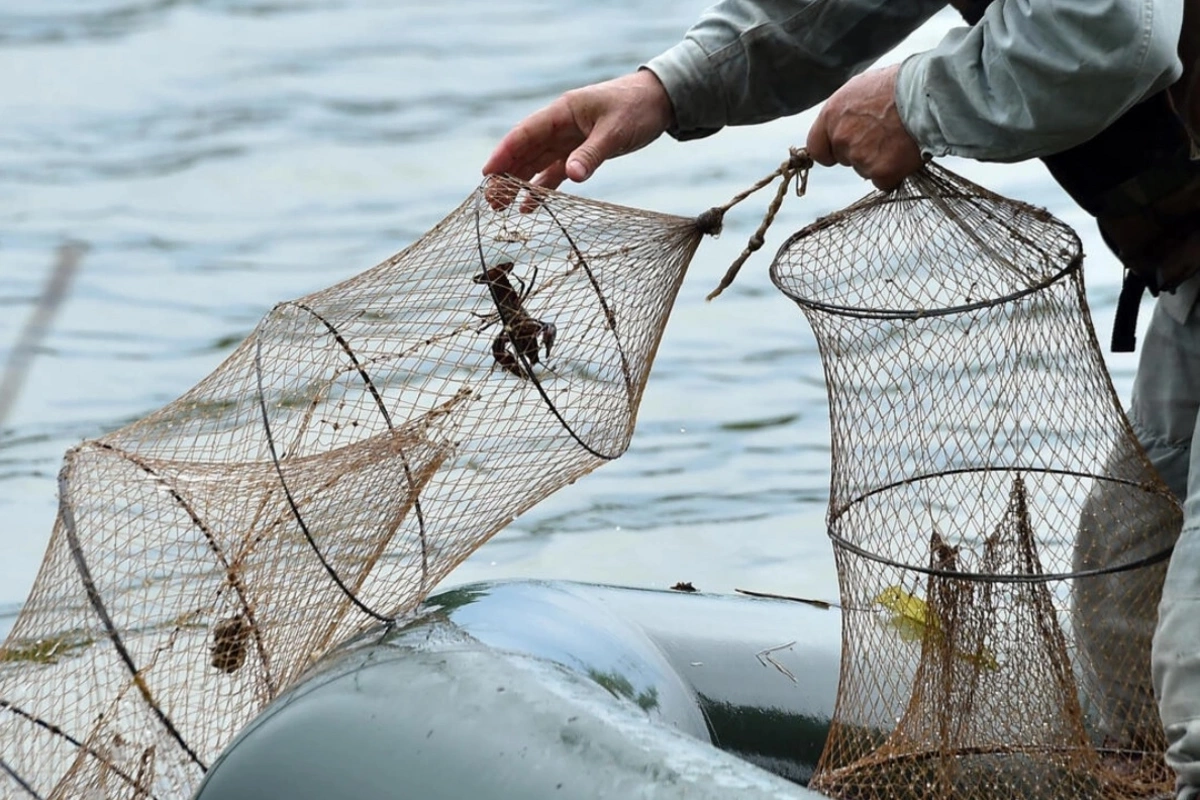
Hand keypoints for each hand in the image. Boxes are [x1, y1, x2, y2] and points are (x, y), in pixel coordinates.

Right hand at [482, 70, 674, 191]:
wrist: (659, 101)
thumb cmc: (636, 108)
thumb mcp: (614, 131)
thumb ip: (592, 154)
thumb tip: (571, 176)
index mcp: (562, 113)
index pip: (524, 134)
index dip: (503, 154)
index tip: (487, 175)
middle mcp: (560, 126)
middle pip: (524, 151)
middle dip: (505, 175)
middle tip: (490, 201)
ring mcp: (568, 140)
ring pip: (536, 163)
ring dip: (518, 183)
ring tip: (502, 208)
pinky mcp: (580, 152)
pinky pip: (554, 172)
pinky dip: (542, 188)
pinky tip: (529, 207)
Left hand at [806, 64, 924, 190]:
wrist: (926, 94)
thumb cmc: (898, 85)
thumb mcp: (860, 88)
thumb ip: (844, 112)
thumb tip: (842, 124)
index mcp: (831, 115)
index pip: (816, 148)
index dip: (830, 151)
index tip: (841, 151)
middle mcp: (841, 138)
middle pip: (845, 159)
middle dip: (861, 152)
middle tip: (885, 135)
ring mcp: (860, 157)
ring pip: (865, 170)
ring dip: (880, 161)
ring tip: (899, 138)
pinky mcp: (880, 171)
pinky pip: (884, 183)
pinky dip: (895, 174)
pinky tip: (906, 154)